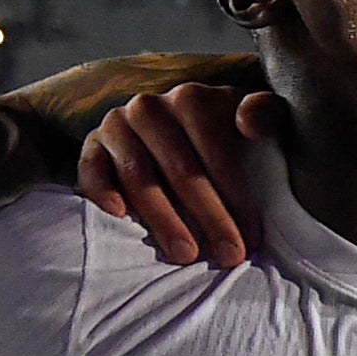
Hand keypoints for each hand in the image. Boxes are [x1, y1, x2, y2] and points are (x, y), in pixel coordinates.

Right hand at [81, 84, 263, 267]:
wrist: (177, 128)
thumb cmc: (230, 132)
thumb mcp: (258, 116)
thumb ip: (265, 112)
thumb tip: (248, 124)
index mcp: (193, 99)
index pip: (217, 152)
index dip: (236, 197)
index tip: (252, 238)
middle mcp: (150, 107)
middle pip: (181, 169)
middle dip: (209, 217)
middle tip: (227, 256)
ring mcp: (117, 124)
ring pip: (139, 177)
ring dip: (163, 219)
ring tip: (186, 254)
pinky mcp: (92, 144)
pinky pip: (92, 170)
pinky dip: (102, 192)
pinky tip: (121, 217)